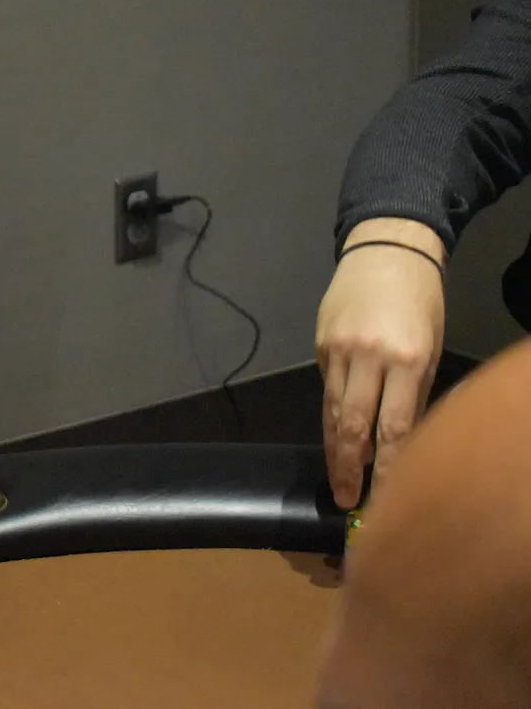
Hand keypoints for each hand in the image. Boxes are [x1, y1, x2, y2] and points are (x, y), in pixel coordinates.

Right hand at [316, 218, 445, 509]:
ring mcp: (340, 350)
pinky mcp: (320, 344)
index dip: (386, 468)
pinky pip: (327, 388)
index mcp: (407, 361)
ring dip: (335, 449)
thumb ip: (416, 394)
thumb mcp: (432, 349)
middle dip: (349, 467)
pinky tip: (337, 436)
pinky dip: (333, 414)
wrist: (386, 253)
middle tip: (346, 499)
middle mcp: (369, 358)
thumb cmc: (421, 304)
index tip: (381, 498)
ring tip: (338, 479)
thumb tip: (400, 441)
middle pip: (354, 426)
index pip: (394, 429)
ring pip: (333, 411)